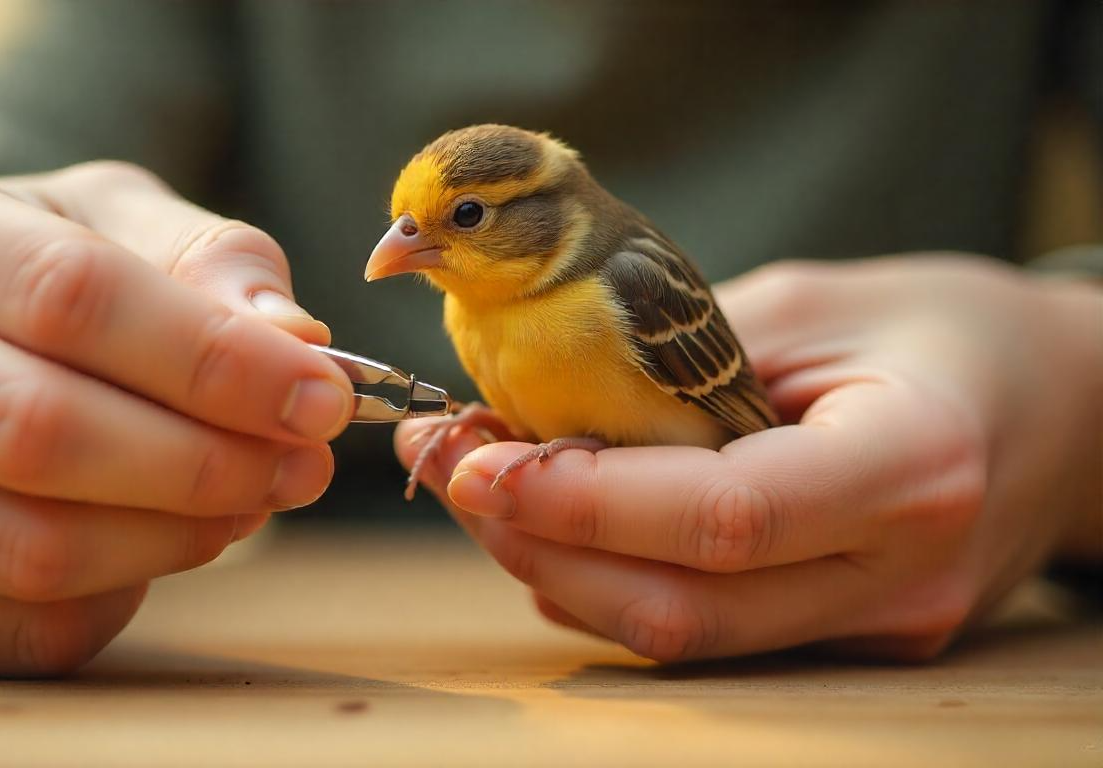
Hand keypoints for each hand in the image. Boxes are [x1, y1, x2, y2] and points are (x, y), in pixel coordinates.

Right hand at [0, 161, 353, 674]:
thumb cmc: (24, 271)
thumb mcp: (113, 223)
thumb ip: (210, 263)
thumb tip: (296, 343)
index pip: (72, 297)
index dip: (215, 361)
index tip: (322, 396)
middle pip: (42, 430)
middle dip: (206, 461)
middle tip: (304, 464)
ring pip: (29, 547)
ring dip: (177, 536)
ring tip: (249, 500)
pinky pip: (15, 628)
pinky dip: (119, 598)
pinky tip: (156, 543)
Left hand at [398, 256, 1101, 661]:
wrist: (1053, 404)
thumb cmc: (935, 328)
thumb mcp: (814, 303)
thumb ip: (685, 365)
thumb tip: (539, 418)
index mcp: (909, 462)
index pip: (723, 516)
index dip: (586, 500)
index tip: (480, 461)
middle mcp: (896, 570)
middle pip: (683, 607)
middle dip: (541, 545)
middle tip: (451, 471)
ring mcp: (875, 622)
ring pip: (683, 635)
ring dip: (557, 568)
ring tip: (478, 486)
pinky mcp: (846, 637)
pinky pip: (706, 628)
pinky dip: (610, 582)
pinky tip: (554, 522)